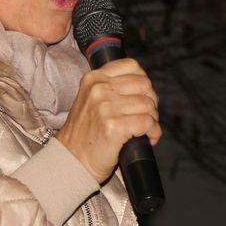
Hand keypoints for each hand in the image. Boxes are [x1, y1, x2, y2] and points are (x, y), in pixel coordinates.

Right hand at [56, 58, 160, 182]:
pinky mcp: (114, 127)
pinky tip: (148, 138)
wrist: (71, 160)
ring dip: (153, 119)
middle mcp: (99, 89)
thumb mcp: (90, 99)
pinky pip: (147, 123)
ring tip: (146, 130)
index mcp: (93, 79)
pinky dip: (153, 132)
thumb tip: (144, 85)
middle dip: (151, 102)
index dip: (143, 81)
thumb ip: (110, 87)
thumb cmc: (84, 133)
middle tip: (147, 116)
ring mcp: (105, 107)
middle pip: (144, 85)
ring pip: (148, 105)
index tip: (143, 96)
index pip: (131, 65)